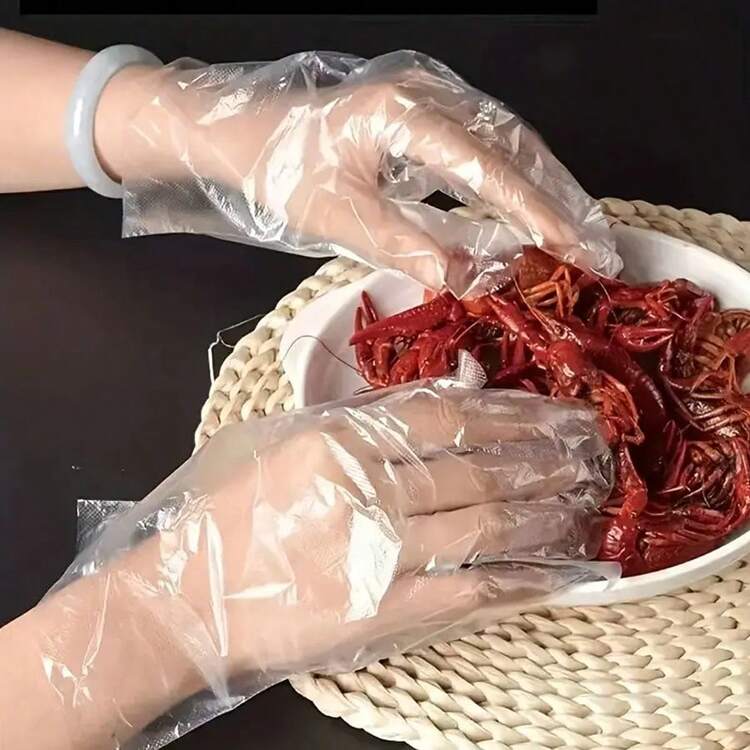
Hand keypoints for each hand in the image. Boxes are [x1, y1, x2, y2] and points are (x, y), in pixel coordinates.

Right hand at [17, 380, 611, 748]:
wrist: (189, 597)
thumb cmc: (237, 514)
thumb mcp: (291, 441)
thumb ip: (367, 417)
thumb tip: (451, 394)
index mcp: (341, 438)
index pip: (449, 414)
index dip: (515, 412)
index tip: (559, 411)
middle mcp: (366, 487)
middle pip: (480, 466)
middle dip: (548, 457)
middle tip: (595, 450)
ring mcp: (378, 551)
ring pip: (488, 525)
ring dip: (548, 513)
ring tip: (590, 500)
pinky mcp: (383, 612)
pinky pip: (473, 592)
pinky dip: (526, 581)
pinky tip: (568, 572)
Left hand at [120, 52, 617, 291]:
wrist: (242, 134)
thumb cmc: (281, 173)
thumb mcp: (340, 219)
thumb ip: (410, 247)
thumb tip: (477, 278)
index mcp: (402, 114)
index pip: (488, 167)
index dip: (538, 212)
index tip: (576, 251)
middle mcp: (426, 92)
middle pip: (514, 144)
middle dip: (559, 197)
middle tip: (599, 246)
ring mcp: (427, 95)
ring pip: (506, 139)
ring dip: (545, 186)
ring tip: (580, 232)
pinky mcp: (424, 110)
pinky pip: (484, 142)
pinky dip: (514, 178)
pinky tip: (531, 207)